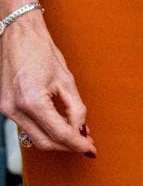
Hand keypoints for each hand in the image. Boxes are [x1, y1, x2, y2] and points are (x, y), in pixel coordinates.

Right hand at [0, 12, 92, 156]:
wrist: (18, 35)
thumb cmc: (42, 51)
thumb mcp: (66, 79)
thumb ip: (75, 107)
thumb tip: (81, 129)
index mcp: (32, 101)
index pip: (59, 134)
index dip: (77, 144)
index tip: (91, 150)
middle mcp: (14, 109)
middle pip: (44, 142)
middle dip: (66, 146)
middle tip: (86, 144)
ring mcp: (6, 110)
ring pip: (33, 137)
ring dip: (55, 139)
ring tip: (76, 135)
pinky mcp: (4, 107)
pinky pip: (26, 127)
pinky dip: (43, 130)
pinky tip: (59, 125)